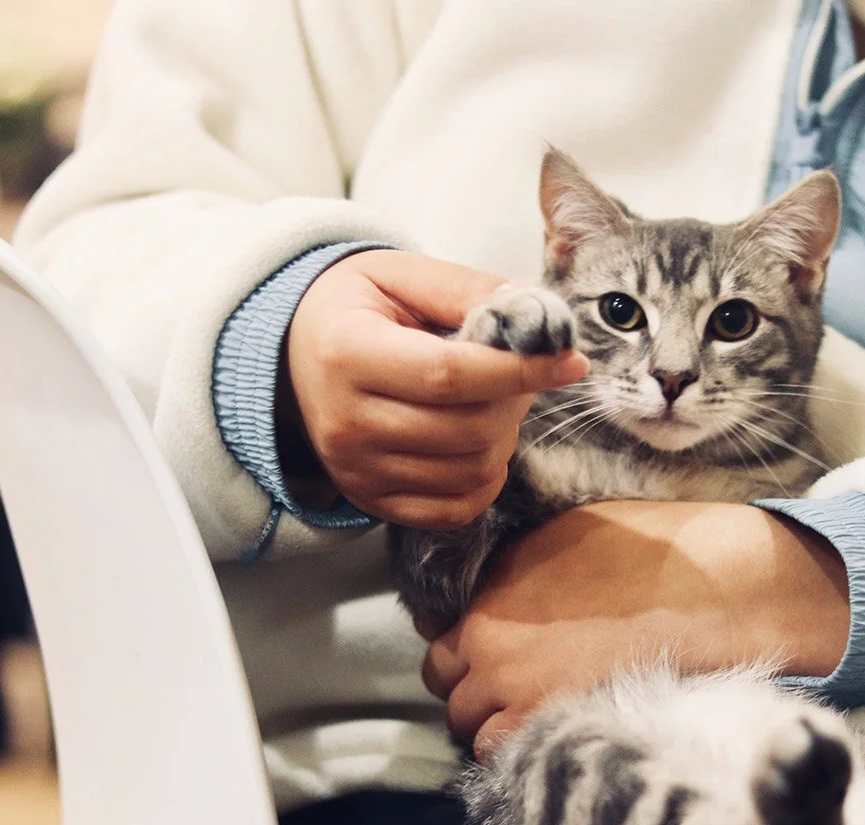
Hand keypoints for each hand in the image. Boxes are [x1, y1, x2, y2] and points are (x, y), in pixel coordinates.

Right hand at [281, 250, 587, 528]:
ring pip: (470, 471)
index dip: (520, 371)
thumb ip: (467, 290)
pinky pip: (455, 509)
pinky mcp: (370, 501)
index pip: (450, 375)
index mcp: (347, 354)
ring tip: (490, 402)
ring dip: (503, 437)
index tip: (569, 362)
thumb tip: (538, 316)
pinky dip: (485, 480)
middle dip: (514, 401)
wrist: (295, 352)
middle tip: (516, 373)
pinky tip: (479, 443)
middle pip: (467, 429)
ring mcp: (356, 470)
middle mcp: (345, 422)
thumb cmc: (356, 308)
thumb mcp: (401, 274)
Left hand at [422, 501, 849, 758]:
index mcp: (489, 595)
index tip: (493, 657)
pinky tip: (558, 734)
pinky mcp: (549, 731)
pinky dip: (521, 753)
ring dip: (496, 727)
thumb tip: (487, 594)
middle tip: (519, 689)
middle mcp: (489, 646)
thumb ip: (509, 572)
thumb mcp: (561, 535)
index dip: (467, 652)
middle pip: (450, 690)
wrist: (711, 593)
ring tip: (541, 717)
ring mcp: (515, 694)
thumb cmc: (650, 555)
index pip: (438, 642)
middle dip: (477, 690)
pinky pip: (506, 758)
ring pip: (472, 731)